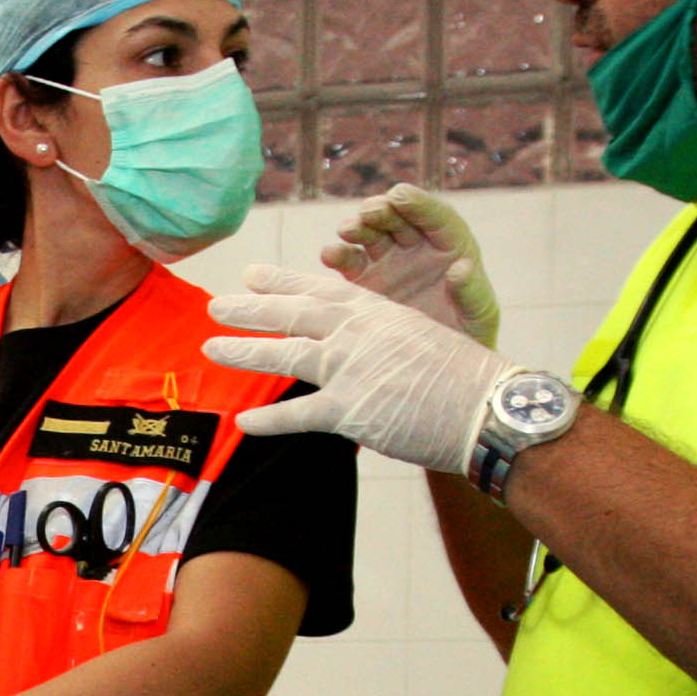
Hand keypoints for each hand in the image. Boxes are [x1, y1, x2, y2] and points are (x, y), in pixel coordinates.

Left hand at [204, 264, 520, 473]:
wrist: (486, 408)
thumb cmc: (464, 378)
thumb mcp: (420, 338)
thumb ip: (382, 341)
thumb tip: (361, 351)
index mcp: (376, 311)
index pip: (319, 290)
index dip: (282, 282)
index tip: (252, 274)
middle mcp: (358, 333)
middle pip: (292, 314)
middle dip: (249, 308)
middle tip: (214, 305)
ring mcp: (351, 368)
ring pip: (286, 354)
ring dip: (244, 351)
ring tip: (210, 349)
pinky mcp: (351, 409)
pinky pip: (300, 415)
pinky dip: (270, 420)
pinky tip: (242, 421)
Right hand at [326, 184, 500, 345]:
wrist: (440, 368)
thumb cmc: (469, 336)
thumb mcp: (480, 315)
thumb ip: (472, 291)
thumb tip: (461, 268)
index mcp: (451, 246)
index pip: (436, 217)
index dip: (418, 204)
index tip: (399, 196)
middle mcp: (418, 248)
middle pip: (399, 218)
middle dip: (384, 210)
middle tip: (370, 212)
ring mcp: (389, 262)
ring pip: (371, 234)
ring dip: (358, 227)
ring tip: (348, 230)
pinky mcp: (365, 282)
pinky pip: (349, 263)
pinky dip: (338, 256)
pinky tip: (329, 255)